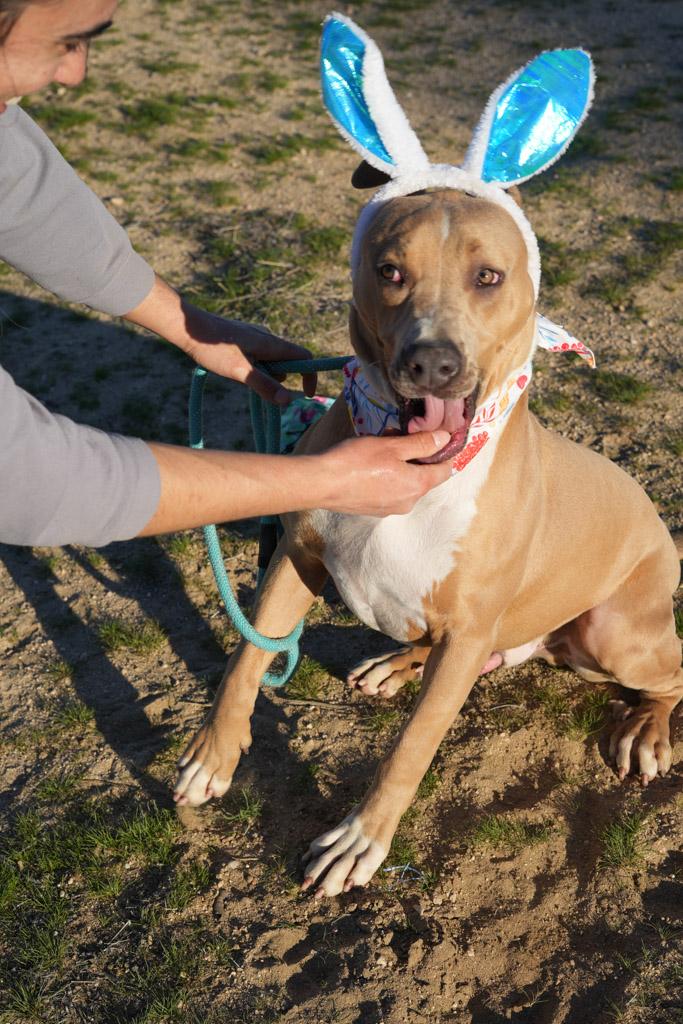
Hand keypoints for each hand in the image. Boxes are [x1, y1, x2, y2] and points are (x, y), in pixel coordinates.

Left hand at [124, 275, 316, 403]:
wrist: (188, 328)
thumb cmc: (214, 349)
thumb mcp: (240, 371)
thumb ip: (264, 385)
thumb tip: (288, 401)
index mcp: (271, 344)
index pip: (304, 357)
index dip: (309, 376)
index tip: (306, 395)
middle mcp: (267, 339)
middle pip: (288, 362)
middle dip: (279, 379)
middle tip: (255, 385)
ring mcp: (255, 338)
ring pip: (271, 361)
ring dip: (264, 375)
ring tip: (239, 375)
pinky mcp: (244, 340)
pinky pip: (258, 357)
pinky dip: (253, 368)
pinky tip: (232, 369)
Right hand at [320, 430, 452, 515]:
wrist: (321, 484)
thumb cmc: (357, 461)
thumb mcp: (392, 446)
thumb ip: (421, 444)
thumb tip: (446, 439)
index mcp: (417, 486)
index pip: (445, 471)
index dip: (446, 453)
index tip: (439, 437)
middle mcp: (408, 503)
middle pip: (425, 477)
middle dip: (417, 456)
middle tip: (400, 436)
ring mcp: (390, 509)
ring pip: (406, 483)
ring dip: (401, 466)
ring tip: (381, 447)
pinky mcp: (374, 510)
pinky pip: (390, 491)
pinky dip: (388, 477)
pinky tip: (371, 465)